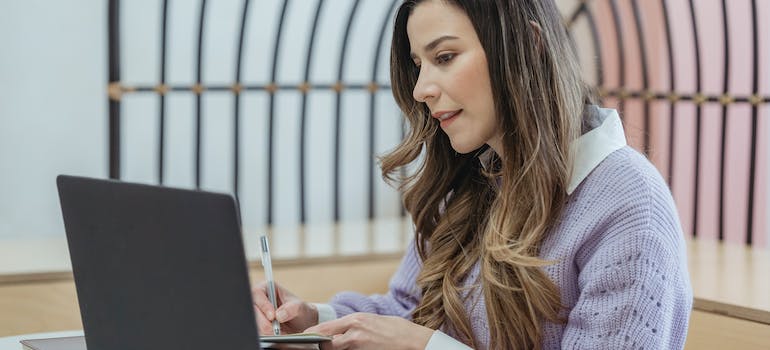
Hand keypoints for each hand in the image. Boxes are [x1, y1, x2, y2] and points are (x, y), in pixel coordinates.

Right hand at [252, 281, 317, 334]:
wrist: (301, 324)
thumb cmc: (300, 310)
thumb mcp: (300, 307)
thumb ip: (291, 309)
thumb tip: (279, 315)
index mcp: (267, 287)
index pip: (257, 293)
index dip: (263, 305)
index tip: (272, 316)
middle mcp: (259, 299)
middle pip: (252, 309)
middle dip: (264, 321)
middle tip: (275, 329)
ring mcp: (257, 312)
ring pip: (254, 322)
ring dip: (266, 330)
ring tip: (281, 332)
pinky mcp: (257, 324)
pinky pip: (257, 330)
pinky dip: (266, 335)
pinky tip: (277, 335)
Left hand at [304, 312, 433, 349]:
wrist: (416, 342)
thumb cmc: (398, 330)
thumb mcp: (373, 321)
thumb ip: (354, 325)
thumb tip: (339, 331)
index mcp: (355, 320)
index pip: (324, 329)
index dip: (311, 336)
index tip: (302, 339)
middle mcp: (354, 333)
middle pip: (325, 343)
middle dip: (318, 346)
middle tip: (313, 347)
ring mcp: (359, 346)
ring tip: (329, 348)